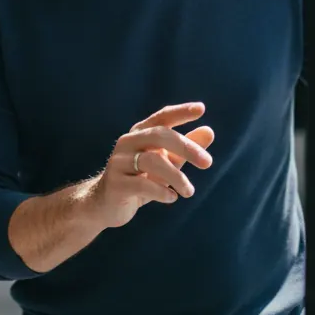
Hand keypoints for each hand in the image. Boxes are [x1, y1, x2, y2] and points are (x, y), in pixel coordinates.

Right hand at [85, 103, 214, 228]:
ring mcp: (119, 162)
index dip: (181, 112)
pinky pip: (141, 185)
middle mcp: (128, 142)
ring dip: (177, 177)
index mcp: (140, 133)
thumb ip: (185, 149)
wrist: (105, 205)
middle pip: (160, 136)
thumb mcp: (166, 164)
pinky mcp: (115, 184)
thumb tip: (209, 131)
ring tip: (189, 191)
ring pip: (152, 161)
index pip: (162, 117)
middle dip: (186, 147)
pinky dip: (161, 191)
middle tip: (208, 163)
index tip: (201, 109)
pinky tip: (172, 198)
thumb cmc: (140, 179)